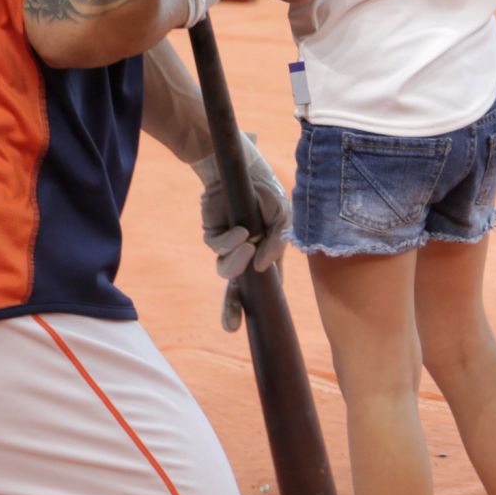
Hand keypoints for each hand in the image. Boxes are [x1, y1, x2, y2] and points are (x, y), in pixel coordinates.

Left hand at [192, 133, 290, 331]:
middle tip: (230, 328)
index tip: (267, 325)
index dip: (265, 305)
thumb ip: (278, 243)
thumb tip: (263, 268)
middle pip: (237, 290)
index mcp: (265, 254)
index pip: (265, 286)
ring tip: (249, 245)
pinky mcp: (211, 232)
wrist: (243, 165)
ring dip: (237, 263)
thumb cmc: (266, 190)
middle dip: (233, 309)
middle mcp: (245, 254)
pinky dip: (230, 243)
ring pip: (226, 270)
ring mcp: (228, 245)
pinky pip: (218, 247)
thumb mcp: (284, 214)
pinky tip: (242, 232)